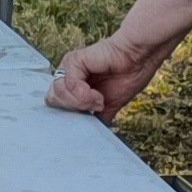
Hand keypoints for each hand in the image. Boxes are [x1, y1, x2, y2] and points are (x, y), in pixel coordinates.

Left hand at [47, 30, 173, 122]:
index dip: (69, 115)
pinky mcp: (73, 61)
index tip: (90, 117)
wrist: (139, 59)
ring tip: (98, 100)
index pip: (56, 105)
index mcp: (73, 85)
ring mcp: (69, 67)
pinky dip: (84, 95)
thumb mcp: (108, 105)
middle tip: (95, 107)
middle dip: (73, 109)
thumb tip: (90, 133)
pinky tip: (98, 95)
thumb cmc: (128, 75)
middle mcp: (67, 75)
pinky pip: (69, 85)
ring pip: (57, 94)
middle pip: (52, 101)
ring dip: (80, 102)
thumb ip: (94, 116)